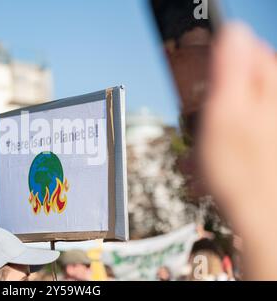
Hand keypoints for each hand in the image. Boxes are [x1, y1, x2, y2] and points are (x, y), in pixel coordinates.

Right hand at [199, 23, 276, 278]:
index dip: (211, 66)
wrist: (264, 218)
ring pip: (236, 108)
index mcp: (271, 82)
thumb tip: (231, 30)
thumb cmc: (243, 173)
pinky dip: (223, 143)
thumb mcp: (224, 113)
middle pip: (237, 80)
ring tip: (204, 154)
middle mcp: (276, 97)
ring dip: (212, 127)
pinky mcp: (267, 139)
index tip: (197, 87)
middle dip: (211, 101)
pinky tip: (213, 162)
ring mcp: (271, 121)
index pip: (241, 47)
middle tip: (201, 126)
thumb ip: (229, 68)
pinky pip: (240, 130)